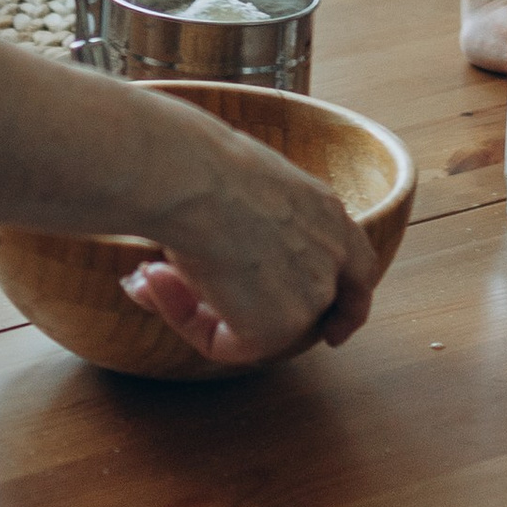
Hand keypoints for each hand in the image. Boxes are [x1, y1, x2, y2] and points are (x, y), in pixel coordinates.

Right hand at [118, 116, 380, 365]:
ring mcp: (311, 294)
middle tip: (199, 315)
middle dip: (252, 318)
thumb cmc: (202, 162)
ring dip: (194, 305)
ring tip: (150, 271)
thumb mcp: (241, 187)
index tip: (335, 334)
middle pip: (312, 310)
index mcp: (327, 213)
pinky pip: (223, 343)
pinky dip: (182, 317)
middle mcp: (331, 255)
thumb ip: (238, 229)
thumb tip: (197, 256)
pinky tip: (156, 280)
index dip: (348, 304)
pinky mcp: (278, 327)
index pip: (356, 268)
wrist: (192, 177)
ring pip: (253, 326)